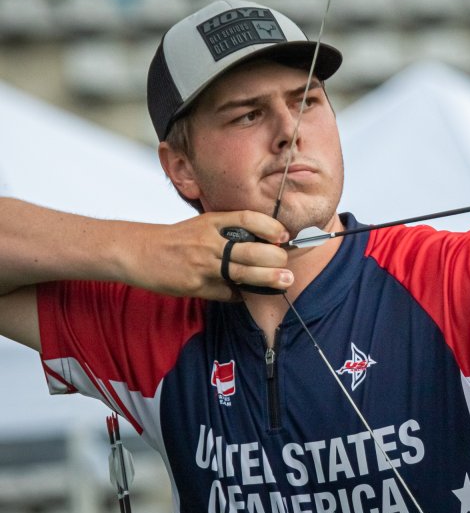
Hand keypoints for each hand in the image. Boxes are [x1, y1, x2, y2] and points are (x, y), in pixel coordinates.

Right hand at [127, 211, 292, 299]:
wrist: (139, 252)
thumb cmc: (176, 239)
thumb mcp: (202, 224)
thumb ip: (229, 230)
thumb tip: (265, 243)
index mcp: (212, 222)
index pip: (248, 219)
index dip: (270, 227)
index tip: (284, 235)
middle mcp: (209, 241)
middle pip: (251, 250)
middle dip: (275, 259)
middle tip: (287, 265)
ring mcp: (203, 265)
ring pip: (242, 273)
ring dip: (267, 279)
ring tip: (285, 281)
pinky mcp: (196, 285)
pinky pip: (226, 292)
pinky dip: (238, 294)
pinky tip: (245, 292)